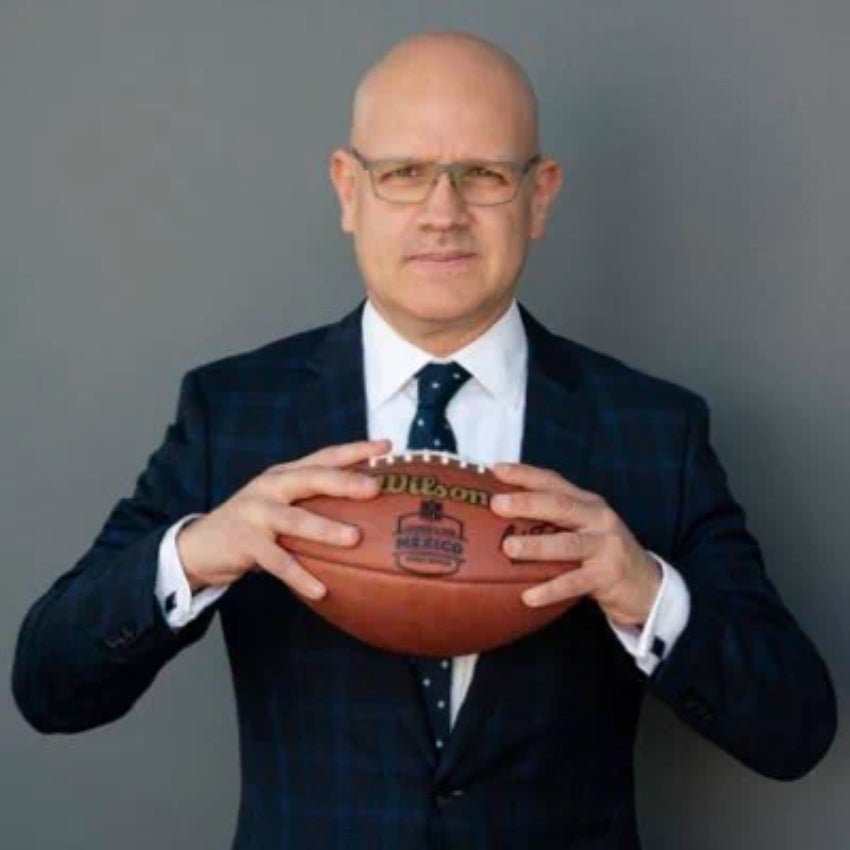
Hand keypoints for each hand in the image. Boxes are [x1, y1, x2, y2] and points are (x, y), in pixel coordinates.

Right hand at [176, 439, 389, 598]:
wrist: (201, 545)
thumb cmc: (255, 525)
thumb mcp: (282, 505)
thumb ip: (313, 503)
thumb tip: (369, 513)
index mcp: (284, 474)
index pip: (324, 456)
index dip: (355, 450)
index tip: (387, 446)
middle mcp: (270, 487)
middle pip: (310, 478)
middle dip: (343, 482)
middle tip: (374, 489)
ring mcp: (255, 513)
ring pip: (295, 519)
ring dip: (326, 529)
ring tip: (354, 539)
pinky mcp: (244, 542)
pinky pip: (277, 561)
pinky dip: (299, 576)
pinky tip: (320, 590)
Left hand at [490, 462, 660, 627]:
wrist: (647, 586)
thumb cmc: (602, 554)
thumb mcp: (582, 530)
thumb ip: (552, 522)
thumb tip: (501, 520)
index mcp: (587, 503)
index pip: (553, 482)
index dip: (525, 474)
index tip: (496, 470)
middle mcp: (598, 519)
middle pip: (560, 505)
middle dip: (527, 502)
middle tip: (497, 504)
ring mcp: (606, 546)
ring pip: (567, 544)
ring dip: (536, 545)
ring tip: (508, 548)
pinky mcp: (608, 575)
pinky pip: (574, 582)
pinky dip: (550, 590)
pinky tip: (528, 596)